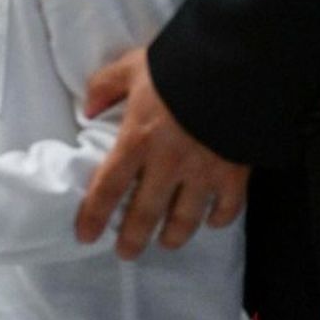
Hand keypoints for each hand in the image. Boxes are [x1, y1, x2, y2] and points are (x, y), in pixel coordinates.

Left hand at [75, 47, 249, 257]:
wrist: (233, 68)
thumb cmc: (177, 65)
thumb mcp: (131, 67)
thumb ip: (105, 86)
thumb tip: (87, 108)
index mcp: (137, 140)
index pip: (108, 187)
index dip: (94, 215)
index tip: (84, 235)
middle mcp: (167, 164)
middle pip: (145, 213)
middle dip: (133, 238)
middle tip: (125, 253)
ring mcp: (203, 172)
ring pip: (185, 219)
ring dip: (173, 236)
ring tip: (165, 243)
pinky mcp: (234, 173)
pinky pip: (226, 207)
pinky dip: (218, 219)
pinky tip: (210, 222)